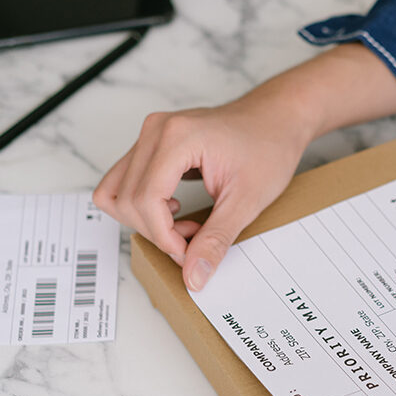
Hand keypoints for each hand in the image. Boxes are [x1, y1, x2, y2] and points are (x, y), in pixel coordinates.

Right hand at [94, 98, 312, 290]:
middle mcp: (155, 131)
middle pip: (127, 200)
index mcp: (177, 138)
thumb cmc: (269, 147)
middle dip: (157, 231)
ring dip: (145, 220)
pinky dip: (143, 206)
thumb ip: (216, 240)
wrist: (277, 119)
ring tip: (186, 225)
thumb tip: (193, 275)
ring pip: (117, 192)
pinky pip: (125, 182)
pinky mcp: (151, 143)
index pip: (145, 200)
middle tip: (195, 239)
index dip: (164, 236)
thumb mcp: (248, 201)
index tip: (189, 251)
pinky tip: (175, 210)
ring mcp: (150, 134)